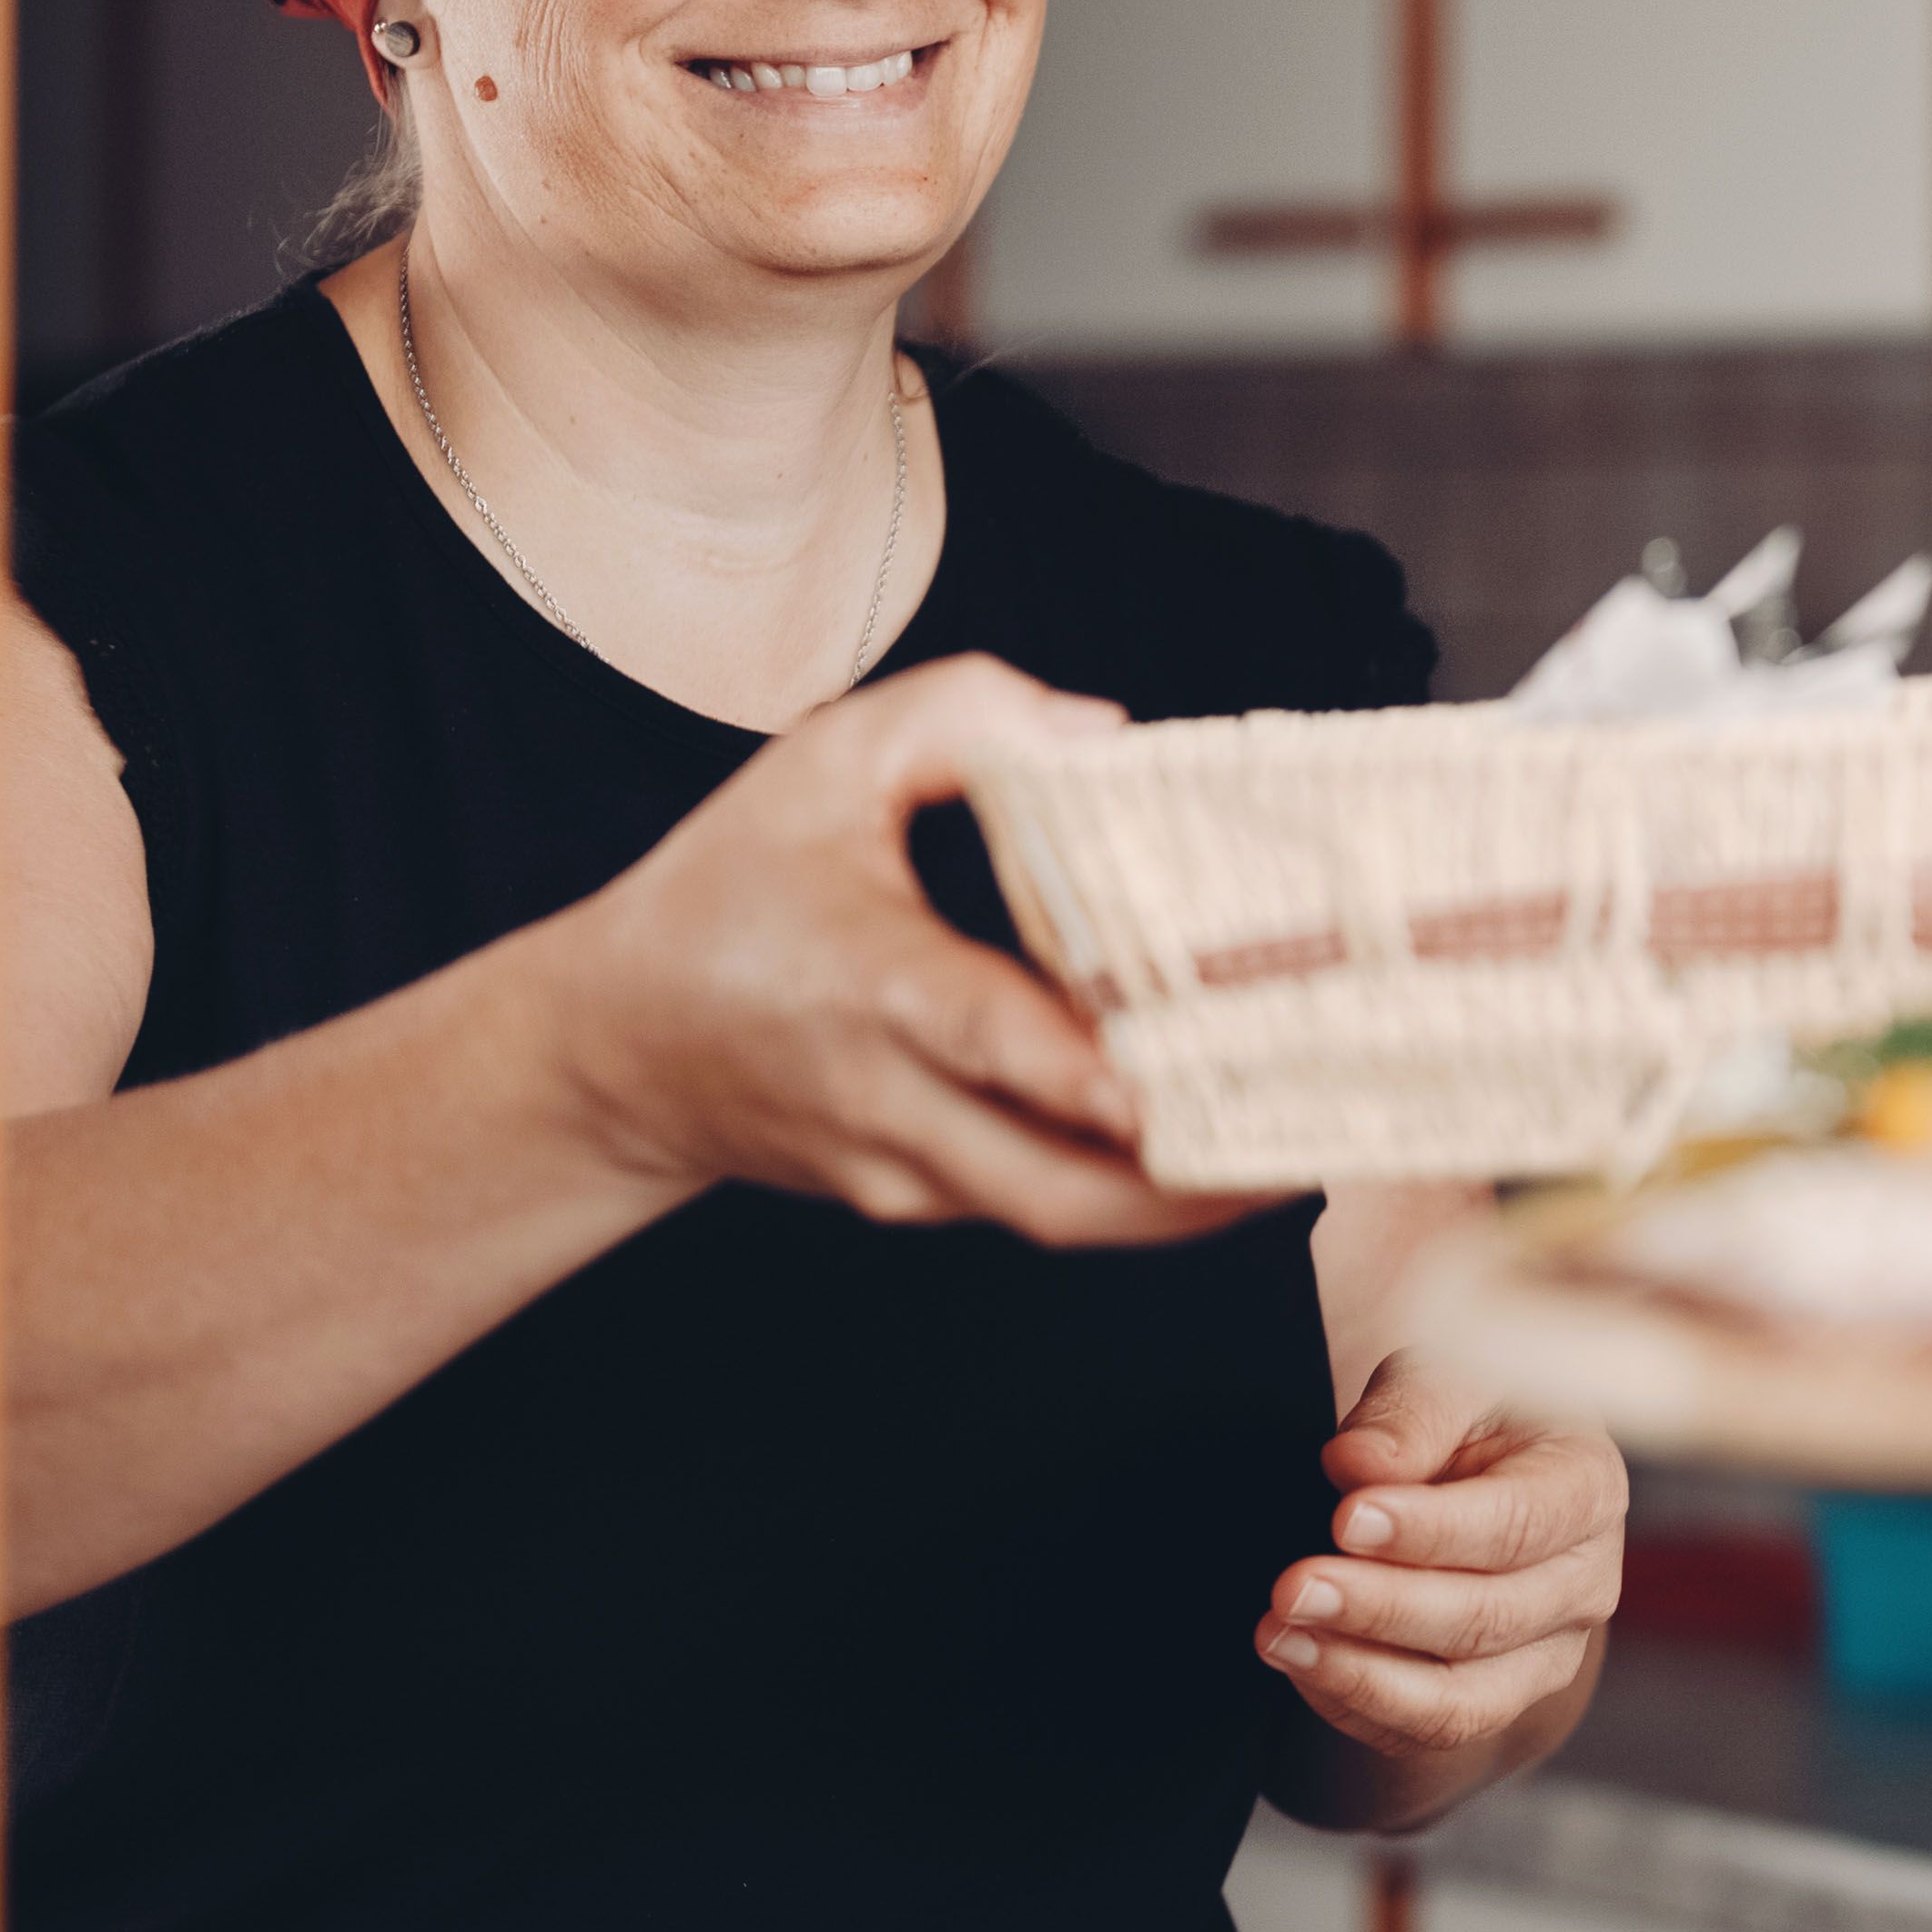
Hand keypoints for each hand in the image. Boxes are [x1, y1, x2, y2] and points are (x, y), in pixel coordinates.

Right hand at [535, 655, 1263, 1248]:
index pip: (983, 1039)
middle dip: (1193, 1185)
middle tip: (1315, 1139)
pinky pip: (1041, 1205)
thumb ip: (961, 716)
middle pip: (1057, 1185)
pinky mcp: (918, 1204)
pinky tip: (1215, 1139)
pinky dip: (1130, 1187)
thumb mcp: (823, 761)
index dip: (1083, 1075)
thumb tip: (1104, 735)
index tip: (1173, 1091)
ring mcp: (903, 1170)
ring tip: (1300, 1145)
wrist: (617, 1051)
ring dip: (1185, 1200)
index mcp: (865, 981)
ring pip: (1063, 1215)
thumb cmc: (731, 889)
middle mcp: (887, 1097)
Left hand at [1261, 1350, 1624, 1829]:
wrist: (1476, 1482)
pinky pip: (1425, 1731)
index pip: (1518, 1524)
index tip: (1346, 1518)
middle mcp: (1584, 1585)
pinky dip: (1353, 1703)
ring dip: (1360, 1675)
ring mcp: (1547, 1658)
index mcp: (1589, 1488)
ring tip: (1279, 1634)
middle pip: (1486, 1619)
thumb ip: (1409, 1416)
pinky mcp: (1498, 1705)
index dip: (1431, 1530)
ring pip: (1461, 1699)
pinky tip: (1296, 1658)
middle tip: (1293, 1586)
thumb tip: (1359, 1465)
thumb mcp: (1443, 1382)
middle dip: (1381, 1607)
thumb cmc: (1466, 1419)